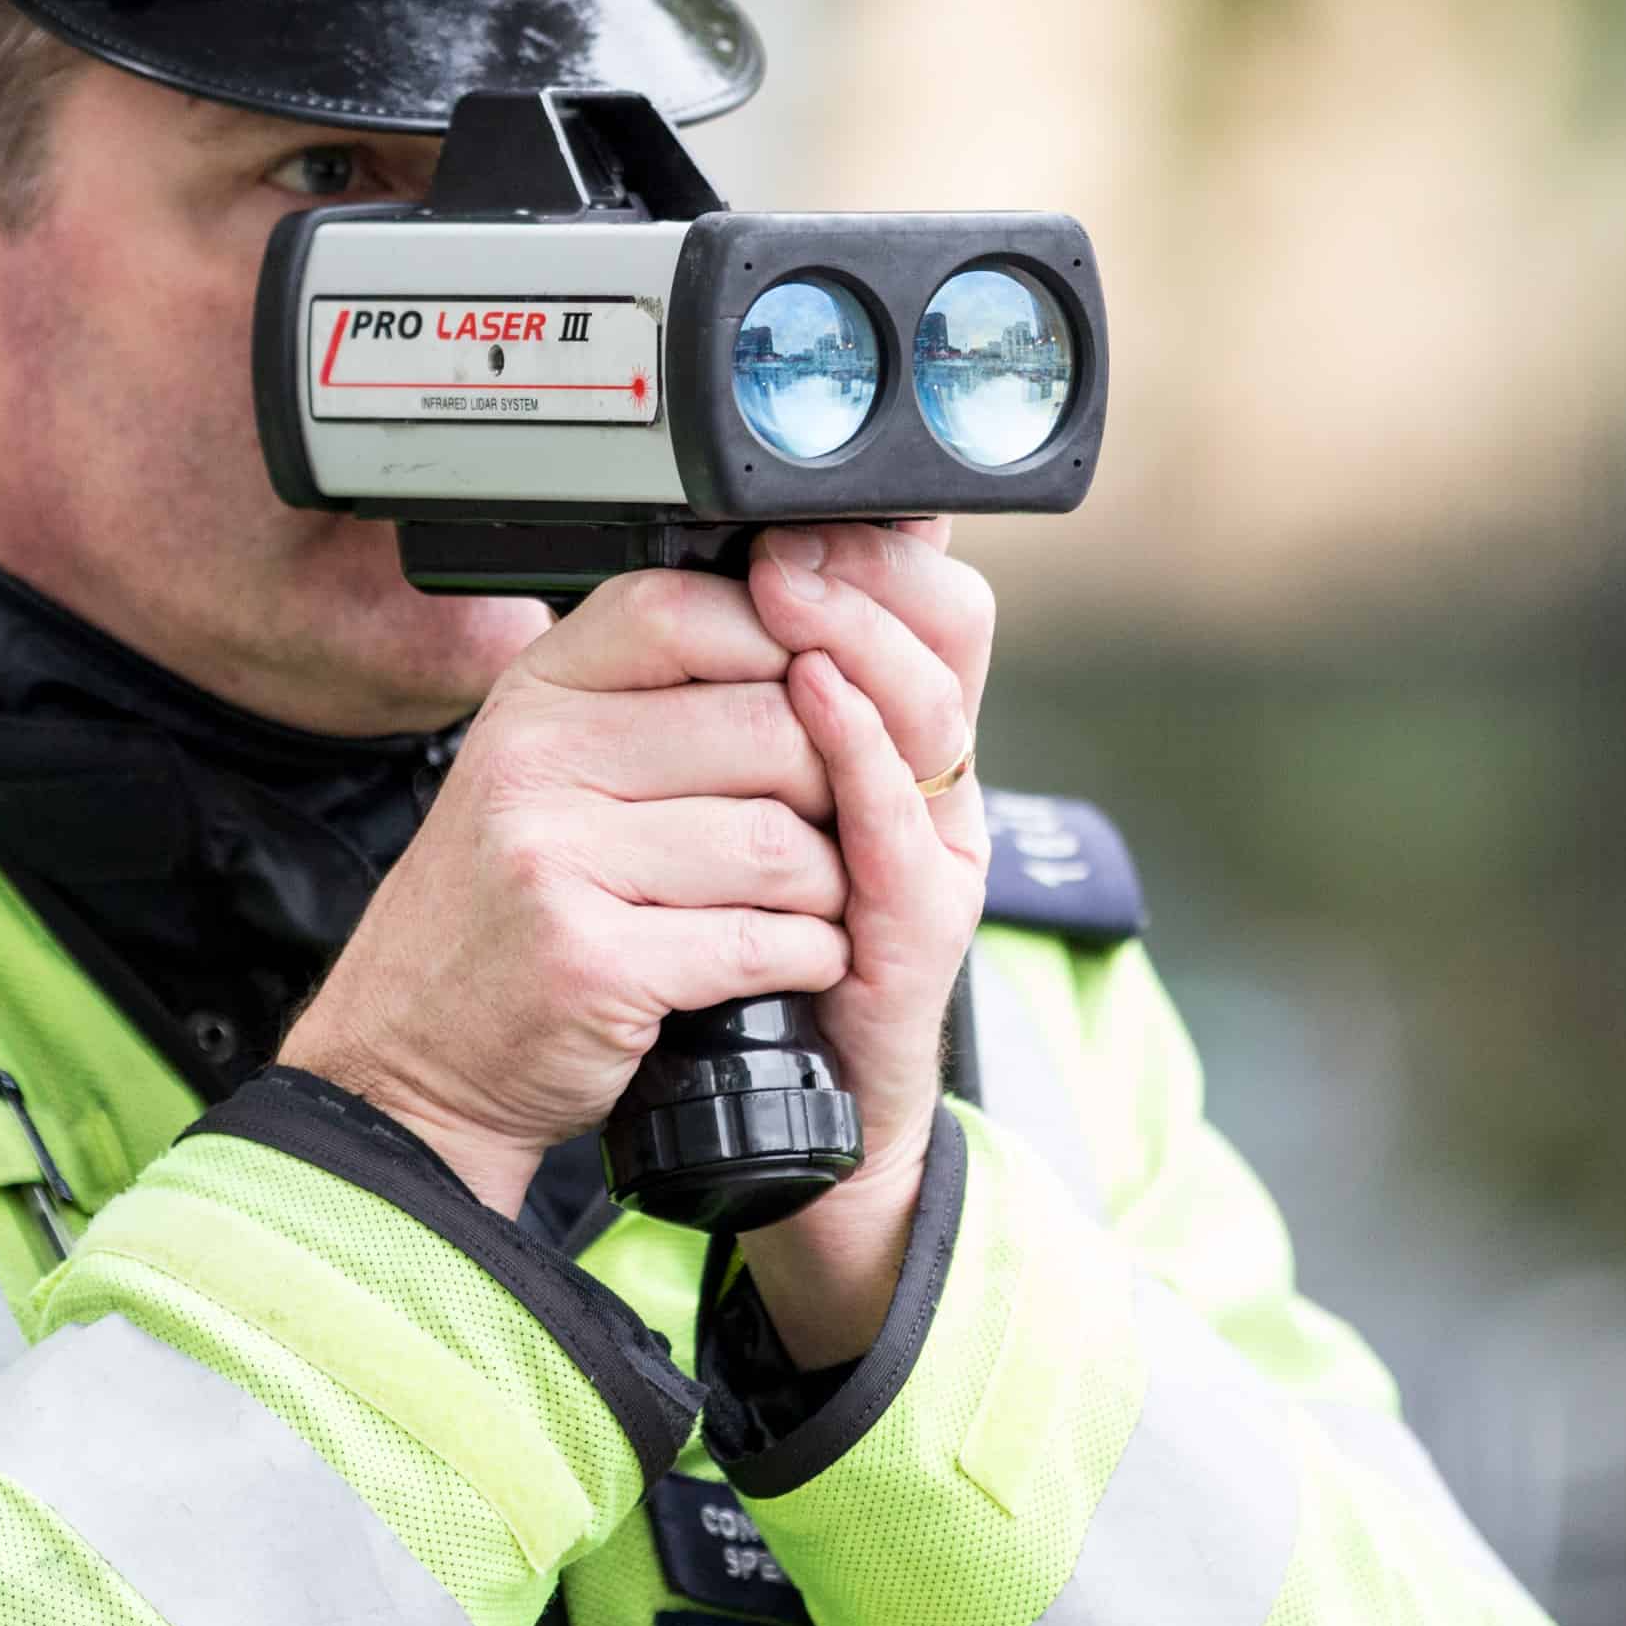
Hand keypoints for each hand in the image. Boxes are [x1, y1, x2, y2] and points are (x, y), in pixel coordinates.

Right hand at [279, 568, 852, 1216]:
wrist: (410, 1057)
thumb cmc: (501, 910)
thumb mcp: (543, 770)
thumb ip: (644, 703)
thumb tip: (808, 647)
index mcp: (534, 695)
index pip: (685, 612)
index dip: (783, 645)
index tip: (823, 700)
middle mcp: (535, 762)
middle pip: (767, 724)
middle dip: (833, 785)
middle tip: (837, 830)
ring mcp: (555, 861)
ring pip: (780, 839)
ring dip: (829, 886)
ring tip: (813, 906)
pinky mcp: (592, 963)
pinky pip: (763, 939)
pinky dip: (809, 957)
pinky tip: (794, 962)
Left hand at [733, 521, 996, 1363]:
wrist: (772, 1124)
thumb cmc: (740, 960)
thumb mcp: (729, 816)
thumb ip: (728, 717)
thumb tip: (683, 592)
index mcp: (891, 754)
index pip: (920, 610)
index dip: (872, 547)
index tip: (798, 501)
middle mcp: (932, 797)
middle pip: (941, 643)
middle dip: (862, 574)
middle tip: (787, 531)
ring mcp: (933, 865)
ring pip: (927, 719)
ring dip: (859, 640)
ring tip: (791, 584)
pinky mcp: (916, 939)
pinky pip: (899, 830)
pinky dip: (861, 757)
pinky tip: (817, 702)